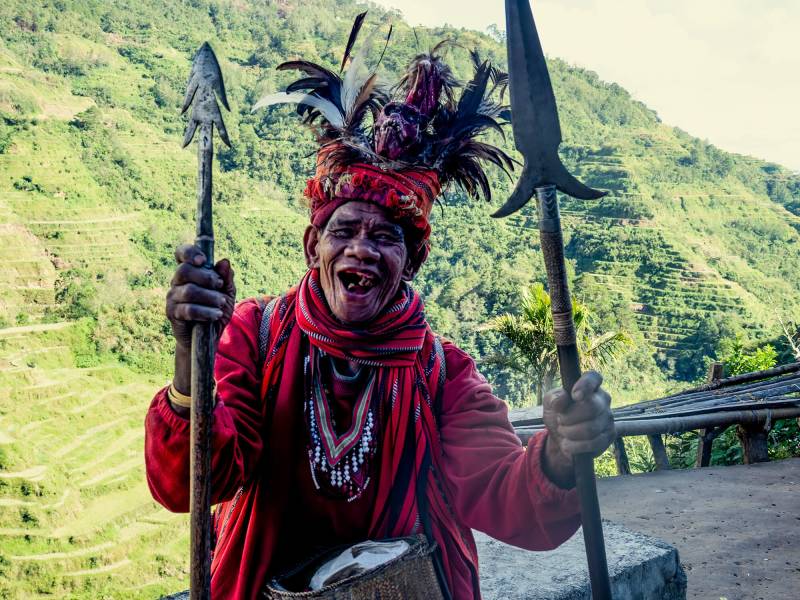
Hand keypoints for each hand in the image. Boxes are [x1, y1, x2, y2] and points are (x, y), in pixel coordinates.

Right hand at [166, 244, 235, 349]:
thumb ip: (226, 278)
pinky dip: (205, 312)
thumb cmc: (216, 311)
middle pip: (184, 270)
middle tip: (220, 286)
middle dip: (206, 277)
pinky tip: (215, 315)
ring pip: (189, 291)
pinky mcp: (172, 313)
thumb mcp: (227, 294)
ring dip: (210, 297)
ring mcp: (172, 297)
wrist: (209, 338)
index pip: (181, 254)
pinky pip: (188, 309)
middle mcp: (177, 282)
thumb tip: (224, 261)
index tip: (203, 260)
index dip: (190, 252)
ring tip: (221, 304)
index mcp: (190, 272)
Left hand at [541, 371, 614, 487]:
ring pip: (590, 428)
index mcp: (589, 386)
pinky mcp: (610, 436)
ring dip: (569, 433)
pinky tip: (568, 444)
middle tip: (560, 420)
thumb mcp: (550, 404)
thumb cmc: (558, 415)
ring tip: (563, 431)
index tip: (574, 395)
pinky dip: (574, 446)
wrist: (561, 439)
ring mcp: (609, 418)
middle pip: (591, 407)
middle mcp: (603, 399)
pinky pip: (593, 443)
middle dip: (568, 417)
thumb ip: (554, 398)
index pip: (593, 377)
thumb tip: (563, 399)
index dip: (585, 385)